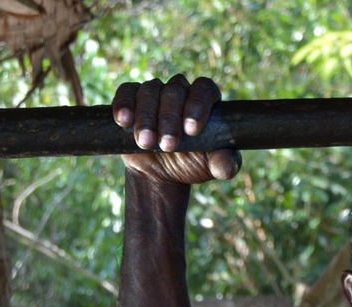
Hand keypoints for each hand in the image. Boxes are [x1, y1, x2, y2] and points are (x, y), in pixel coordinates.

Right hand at [113, 74, 240, 185]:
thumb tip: (227, 167)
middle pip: (175, 91)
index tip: (192, 130)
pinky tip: (124, 121)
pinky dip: (124, 104)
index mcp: (205, 102)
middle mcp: (181, 92)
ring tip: (146, 143)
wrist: (162, 172)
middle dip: (170, 119)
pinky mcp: (132, 98)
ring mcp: (155, 92)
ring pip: (150, 91)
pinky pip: (126, 92)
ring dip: (147, 118)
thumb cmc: (193, 164)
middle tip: (169, 145)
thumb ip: (225, 164)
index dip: (198, 105)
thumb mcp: (213, 167)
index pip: (205, 89)